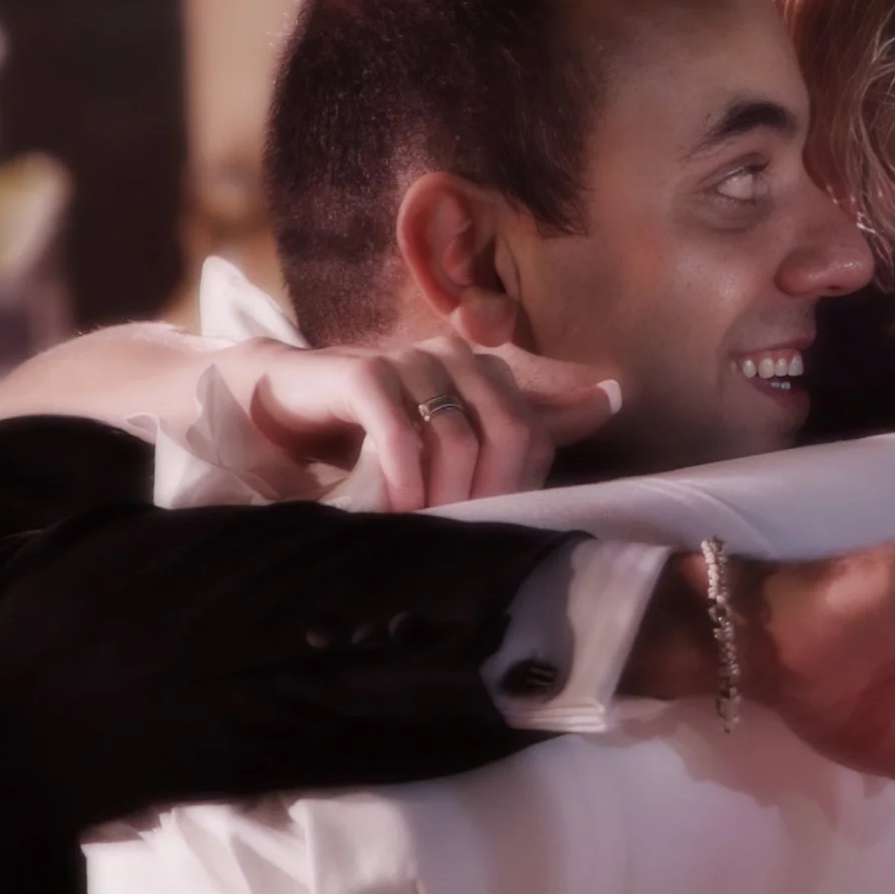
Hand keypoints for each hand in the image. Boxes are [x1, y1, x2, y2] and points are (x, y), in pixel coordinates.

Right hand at [213, 335, 618, 510]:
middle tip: (456, 536)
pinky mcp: (363, 373)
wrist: (282, 410)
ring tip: (420, 529)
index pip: (534, 434)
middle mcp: (456, 357)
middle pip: (508, 432)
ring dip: (442, 496)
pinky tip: (395, 507)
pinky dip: (403, 475)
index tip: (488, 528)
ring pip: (457, 435)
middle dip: (488, 494)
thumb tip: (613, 396)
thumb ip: (528, 424)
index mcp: (487, 372)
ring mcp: (410, 360)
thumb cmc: (375, 433)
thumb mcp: (454, 438)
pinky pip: (400, 427)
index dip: (516, 487)